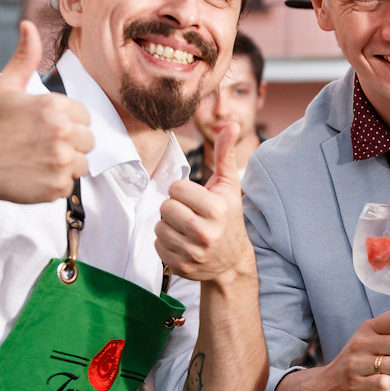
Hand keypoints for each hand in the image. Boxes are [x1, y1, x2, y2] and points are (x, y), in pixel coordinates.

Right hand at [0, 21, 92, 203]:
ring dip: (64, 164)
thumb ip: (24, 58)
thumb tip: (29, 25)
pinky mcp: (57, 186)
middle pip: (87, 141)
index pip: (84, 118)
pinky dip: (54, 183)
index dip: (66, 123)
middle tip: (39, 146)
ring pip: (82, 164)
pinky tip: (32, 174)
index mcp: (56, 107)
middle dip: (68, 144)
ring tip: (36, 160)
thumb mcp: (5, 87)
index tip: (43, 128)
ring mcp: (61, 161)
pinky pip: (69, 185)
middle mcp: (63, 133)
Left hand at [155, 123, 254, 283]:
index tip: (193, 198)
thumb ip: (225, 155)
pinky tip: (182, 243)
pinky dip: (166, 243)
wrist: (232, 261)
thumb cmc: (228, 217)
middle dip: (174, 207)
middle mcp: (205, 233)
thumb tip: (230, 124)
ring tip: (185, 228)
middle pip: (166, 208)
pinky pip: (157, 246)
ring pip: (159, 227)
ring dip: (168, 225)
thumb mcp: (229, 186)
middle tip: (188, 213)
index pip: (177, 189)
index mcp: (216, 210)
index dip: (182, 191)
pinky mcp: (182, 267)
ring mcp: (193, 253)